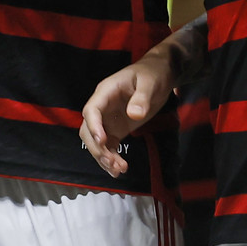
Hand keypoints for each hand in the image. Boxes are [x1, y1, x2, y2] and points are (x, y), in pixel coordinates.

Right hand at [79, 47, 179, 177]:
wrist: (158, 75)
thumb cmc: (152, 74)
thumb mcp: (150, 83)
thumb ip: (142, 98)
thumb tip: (135, 115)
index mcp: (106, 92)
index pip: (92, 110)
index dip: (94, 126)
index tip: (103, 141)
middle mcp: (102, 107)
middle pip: (88, 129)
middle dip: (97, 148)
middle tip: (113, 163)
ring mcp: (107, 120)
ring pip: (95, 142)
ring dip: (103, 157)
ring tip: (119, 170)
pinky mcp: (116, 129)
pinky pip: (108, 146)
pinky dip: (111, 159)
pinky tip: (119, 170)